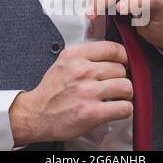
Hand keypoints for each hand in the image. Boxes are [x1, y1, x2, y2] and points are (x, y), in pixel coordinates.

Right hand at [9, 41, 132, 146]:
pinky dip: (124, 109)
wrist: (36, 115)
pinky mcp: (93, 113)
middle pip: (121, 69)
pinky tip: (116, 109)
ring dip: (124, 94)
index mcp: (75, 56)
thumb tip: (112, 54)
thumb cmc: (51, 91)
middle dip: (120, 77)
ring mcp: (88, 92)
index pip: (111, 48)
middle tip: (113, 84)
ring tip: (116, 97)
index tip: (123, 61)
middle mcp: (82, 71)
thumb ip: (85, 56)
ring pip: (126, 87)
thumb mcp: (64, 62)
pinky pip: (124, 107)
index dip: (122, 56)